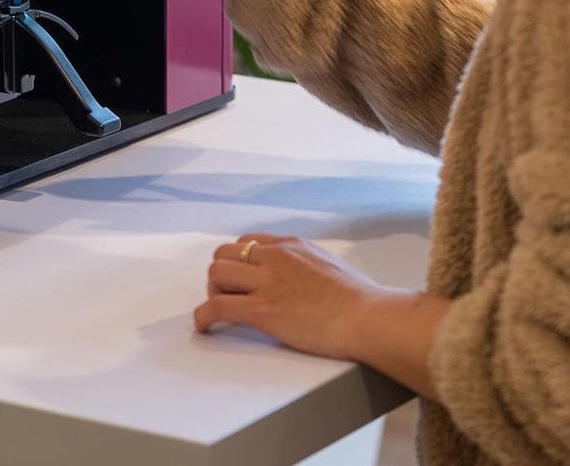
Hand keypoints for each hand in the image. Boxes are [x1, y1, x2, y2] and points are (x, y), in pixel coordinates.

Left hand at [195, 233, 381, 360]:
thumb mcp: (326, 264)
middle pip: (225, 254)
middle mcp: (275, 257)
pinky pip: (218, 307)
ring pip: (216, 273)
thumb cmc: (357, 298)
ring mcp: (268, 282)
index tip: (240, 279)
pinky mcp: (263, 309)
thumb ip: (304, 264)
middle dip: (222, 275)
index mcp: (292, 245)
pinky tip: (205, 326)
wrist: (365, 316)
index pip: (247, 242)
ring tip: (219, 311)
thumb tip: (296, 275)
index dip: (238, 261)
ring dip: (212, 293)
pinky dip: (204, 316)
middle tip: (229, 297)